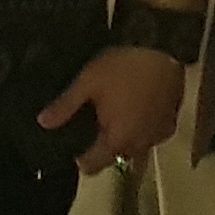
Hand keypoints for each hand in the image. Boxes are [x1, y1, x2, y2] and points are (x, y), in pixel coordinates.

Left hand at [40, 45, 186, 174]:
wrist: (165, 48)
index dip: (79, 158)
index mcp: (116, 140)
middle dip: (103, 146)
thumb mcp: (89, 81)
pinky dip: (144, 128)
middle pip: (114, 158)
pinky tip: (138, 108)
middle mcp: (139, 145)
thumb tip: (43, 122)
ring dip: (125, 138)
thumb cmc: (126, 66)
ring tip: (117, 113)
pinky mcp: (171, 123)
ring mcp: (158, 135)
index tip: (74, 142)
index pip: (91, 167)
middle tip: (95, 120)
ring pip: (135, 148)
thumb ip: (65, 105)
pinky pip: (152, 135)